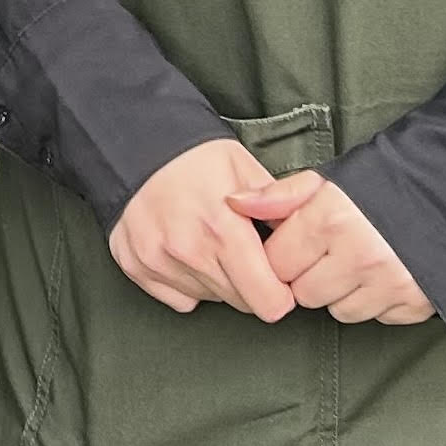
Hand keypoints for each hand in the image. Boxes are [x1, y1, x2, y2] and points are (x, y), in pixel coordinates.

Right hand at [110, 138, 297, 318]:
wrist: (134, 143)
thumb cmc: (195, 156)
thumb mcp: (246, 168)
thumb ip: (282, 208)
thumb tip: (311, 239)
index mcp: (223, 230)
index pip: (267, 301)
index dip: (282, 292)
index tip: (279, 276)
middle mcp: (188, 252)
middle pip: (241, 302)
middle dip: (251, 284)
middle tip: (244, 251)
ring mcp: (158, 262)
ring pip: (210, 299)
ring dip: (219, 281)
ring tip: (211, 242)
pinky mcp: (137, 267)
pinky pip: (179, 299)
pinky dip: (189, 283)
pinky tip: (186, 251)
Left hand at [224, 169, 436, 324]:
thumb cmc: (383, 183)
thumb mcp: (329, 180)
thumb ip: (280, 196)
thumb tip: (233, 204)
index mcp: (331, 219)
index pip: (276, 263)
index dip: (283, 254)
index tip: (296, 245)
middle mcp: (359, 254)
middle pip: (303, 293)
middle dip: (309, 276)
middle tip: (329, 253)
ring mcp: (389, 283)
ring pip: (337, 311)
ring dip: (340, 293)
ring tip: (358, 262)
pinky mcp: (413, 303)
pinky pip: (374, 317)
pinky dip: (374, 301)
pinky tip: (382, 274)